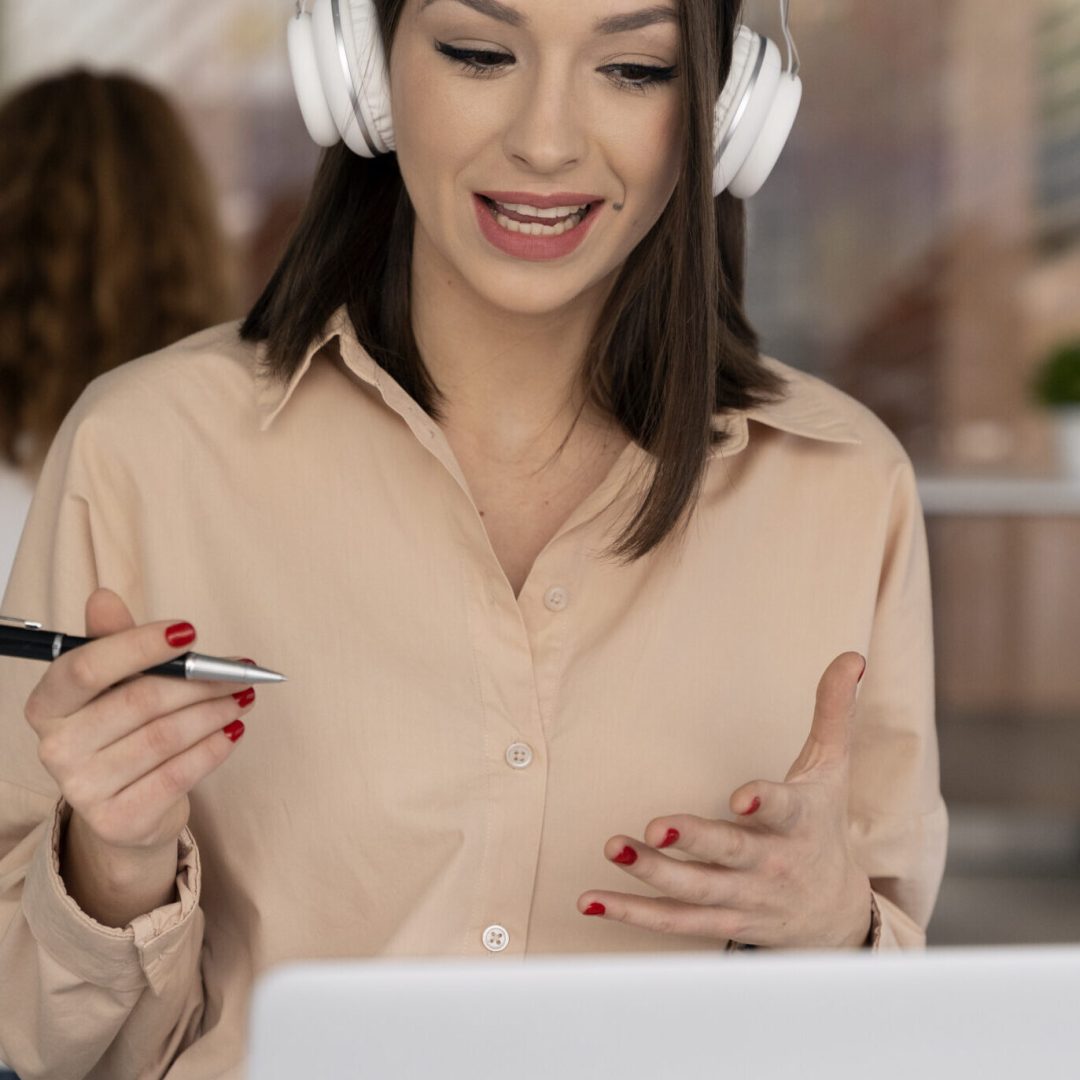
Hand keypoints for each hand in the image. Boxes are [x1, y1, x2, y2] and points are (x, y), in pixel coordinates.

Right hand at [24, 588, 256, 856]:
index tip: (190, 631)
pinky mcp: (118, 820)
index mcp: (48, 704)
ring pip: (165, 737)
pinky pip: (179, 775)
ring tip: (243, 699)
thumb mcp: (117, 682)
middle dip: (200, 682)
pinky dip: (214, 748)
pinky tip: (233, 732)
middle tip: (241, 673)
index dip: (140, 645)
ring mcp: (83, 789)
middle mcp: (56, 748)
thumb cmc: (124, 730)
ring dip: (215, 712)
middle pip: (140, 701)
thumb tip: (103, 596)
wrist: (127, 808)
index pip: (88, 667)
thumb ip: (114, 640)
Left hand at [577, 652, 872, 948]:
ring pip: (695, 891)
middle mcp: (771, 863)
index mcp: (799, 821)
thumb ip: (833, 710)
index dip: (764, 801)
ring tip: (613, 848)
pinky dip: (632, 914)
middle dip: (693, 840)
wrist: (837, 916)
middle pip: (730, 853)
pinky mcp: (720, 923)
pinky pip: (672, 923)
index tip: (742, 796)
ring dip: (651, 874)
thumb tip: (851, 655)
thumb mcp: (833, 769)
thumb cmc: (824, 826)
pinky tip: (591, 900)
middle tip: (655, 826)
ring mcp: (744, 897)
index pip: (784, 809)